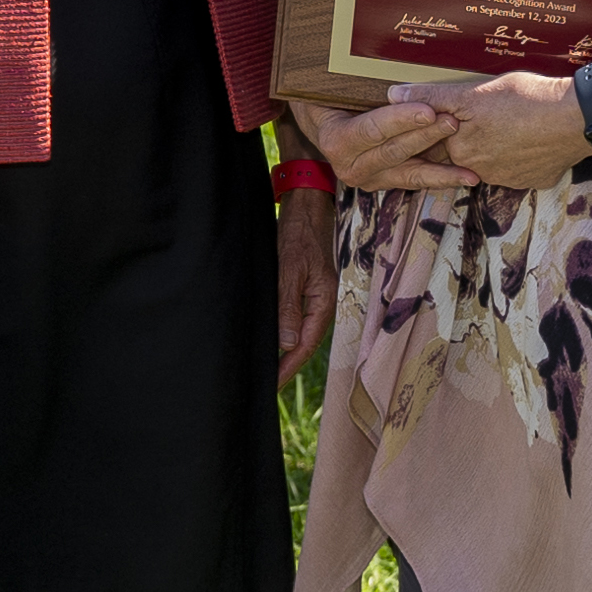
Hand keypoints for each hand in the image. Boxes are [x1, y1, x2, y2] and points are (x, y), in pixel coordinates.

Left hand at [275, 188, 336, 381]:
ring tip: (269, 370)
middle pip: (304, 344)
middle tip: (267, 386)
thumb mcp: (290, 269)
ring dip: (286, 352)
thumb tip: (288, 344)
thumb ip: (288, 306)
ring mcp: (316, 297)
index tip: (271, 385)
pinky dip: (285, 333)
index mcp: (323, 303)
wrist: (307, 206)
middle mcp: (322, 304)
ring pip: (300, 333)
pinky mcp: (307, 289)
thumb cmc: (299, 233)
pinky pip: (297, 319)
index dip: (287, 368)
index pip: (304, 346)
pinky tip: (274, 340)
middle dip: (287, 366)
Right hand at [307, 94, 459, 194]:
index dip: (402, 119)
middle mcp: (350, 165)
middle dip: (427, 136)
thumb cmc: (335, 97)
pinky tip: (464, 177)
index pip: (374, 129)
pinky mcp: (385, 183)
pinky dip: (441, 178)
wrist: (326, 121)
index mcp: (338, 140)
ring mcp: (369, 178)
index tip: (429, 110)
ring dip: (442, 169)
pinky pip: (416, 181)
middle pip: (395, 150)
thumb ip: (362, 85)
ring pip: (410, 173)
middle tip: (454, 123)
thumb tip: (395, 83)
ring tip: (469, 170)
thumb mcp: (343, 88)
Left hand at [412, 69, 590, 195]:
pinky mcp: (532, 180)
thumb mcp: (472, 91)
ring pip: (491, 160)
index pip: (437, 143)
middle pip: (464, 153)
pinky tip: (528, 135)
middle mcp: (480, 171)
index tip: (459, 113)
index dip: (442, 126)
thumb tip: (393, 96)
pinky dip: (520, 154)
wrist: (575, 119)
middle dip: (469, 135)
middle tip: (488, 114)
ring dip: (494, 146)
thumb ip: (432, 96)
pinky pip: (519, 168)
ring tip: (509, 121)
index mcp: (460, 150)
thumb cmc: (524, 100)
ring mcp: (508, 178)